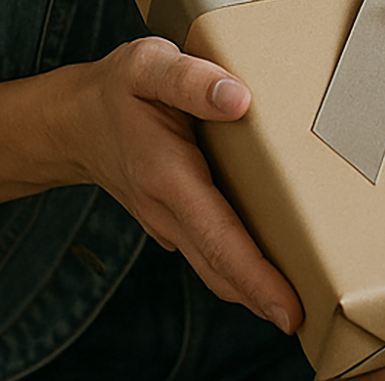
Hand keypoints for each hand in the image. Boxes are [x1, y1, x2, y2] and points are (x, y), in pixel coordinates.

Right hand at [67, 36, 301, 333]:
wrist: (72, 122)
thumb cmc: (116, 90)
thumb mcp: (148, 65)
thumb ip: (191, 79)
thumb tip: (239, 99)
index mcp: (167, 175)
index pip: (218, 237)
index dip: (256, 278)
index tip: (289, 310)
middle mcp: (166, 209)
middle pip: (220, 267)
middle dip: (264, 297)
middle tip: (312, 318)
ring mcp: (165, 222)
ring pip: (213, 266)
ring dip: (251, 288)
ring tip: (297, 299)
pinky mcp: (170, 221)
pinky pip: (205, 251)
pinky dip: (234, 267)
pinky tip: (263, 264)